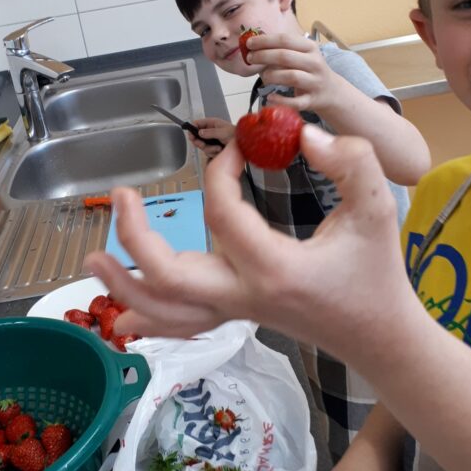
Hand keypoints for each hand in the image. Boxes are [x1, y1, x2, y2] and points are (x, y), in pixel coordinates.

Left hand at [86, 124, 414, 360]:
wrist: (379, 336)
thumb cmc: (376, 273)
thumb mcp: (377, 207)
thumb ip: (349, 160)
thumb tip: (302, 134)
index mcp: (274, 268)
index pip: (223, 213)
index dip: (220, 171)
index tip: (234, 145)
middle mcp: (245, 296)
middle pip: (169, 276)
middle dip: (134, 237)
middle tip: (121, 196)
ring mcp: (236, 312)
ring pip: (165, 311)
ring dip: (124, 286)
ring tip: (92, 259)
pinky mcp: (236, 317)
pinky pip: (182, 325)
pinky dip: (150, 319)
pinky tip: (122, 314)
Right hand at [188, 117, 233, 157]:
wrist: (242, 144)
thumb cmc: (236, 134)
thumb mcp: (222, 132)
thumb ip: (210, 132)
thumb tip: (200, 132)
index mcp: (213, 124)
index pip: (199, 123)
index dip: (193, 128)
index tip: (190, 133)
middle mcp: (211, 131)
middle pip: (198, 136)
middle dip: (200, 142)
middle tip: (201, 144)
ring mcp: (212, 140)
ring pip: (203, 145)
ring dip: (209, 149)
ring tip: (218, 148)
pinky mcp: (214, 147)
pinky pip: (208, 151)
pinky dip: (213, 152)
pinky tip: (219, 151)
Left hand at [245, 33, 343, 112]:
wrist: (332, 92)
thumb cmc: (310, 71)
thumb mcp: (302, 55)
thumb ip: (283, 50)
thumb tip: (254, 47)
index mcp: (310, 48)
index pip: (285, 40)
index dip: (265, 41)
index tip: (250, 43)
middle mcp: (314, 63)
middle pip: (285, 57)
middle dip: (263, 56)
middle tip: (250, 58)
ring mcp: (314, 82)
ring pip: (291, 77)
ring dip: (271, 76)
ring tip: (262, 76)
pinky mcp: (312, 100)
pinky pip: (295, 102)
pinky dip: (281, 100)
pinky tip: (270, 98)